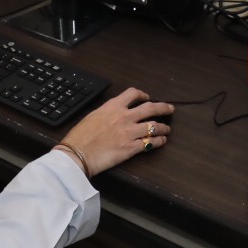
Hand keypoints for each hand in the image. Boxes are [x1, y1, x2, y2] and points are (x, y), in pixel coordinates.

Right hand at [58, 88, 173, 175]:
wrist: (77, 153)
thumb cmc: (80, 137)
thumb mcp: (93, 116)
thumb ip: (107, 113)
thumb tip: (114, 114)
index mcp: (112, 107)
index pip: (132, 94)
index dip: (143, 94)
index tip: (147, 97)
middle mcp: (124, 117)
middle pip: (150, 108)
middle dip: (163, 108)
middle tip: (170, 109)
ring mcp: (129, 132)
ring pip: (154, 126)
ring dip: (163, 128)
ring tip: (167, 129)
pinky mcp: (131, 148)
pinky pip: (150, 143)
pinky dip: (159, 142)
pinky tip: (162, 142)